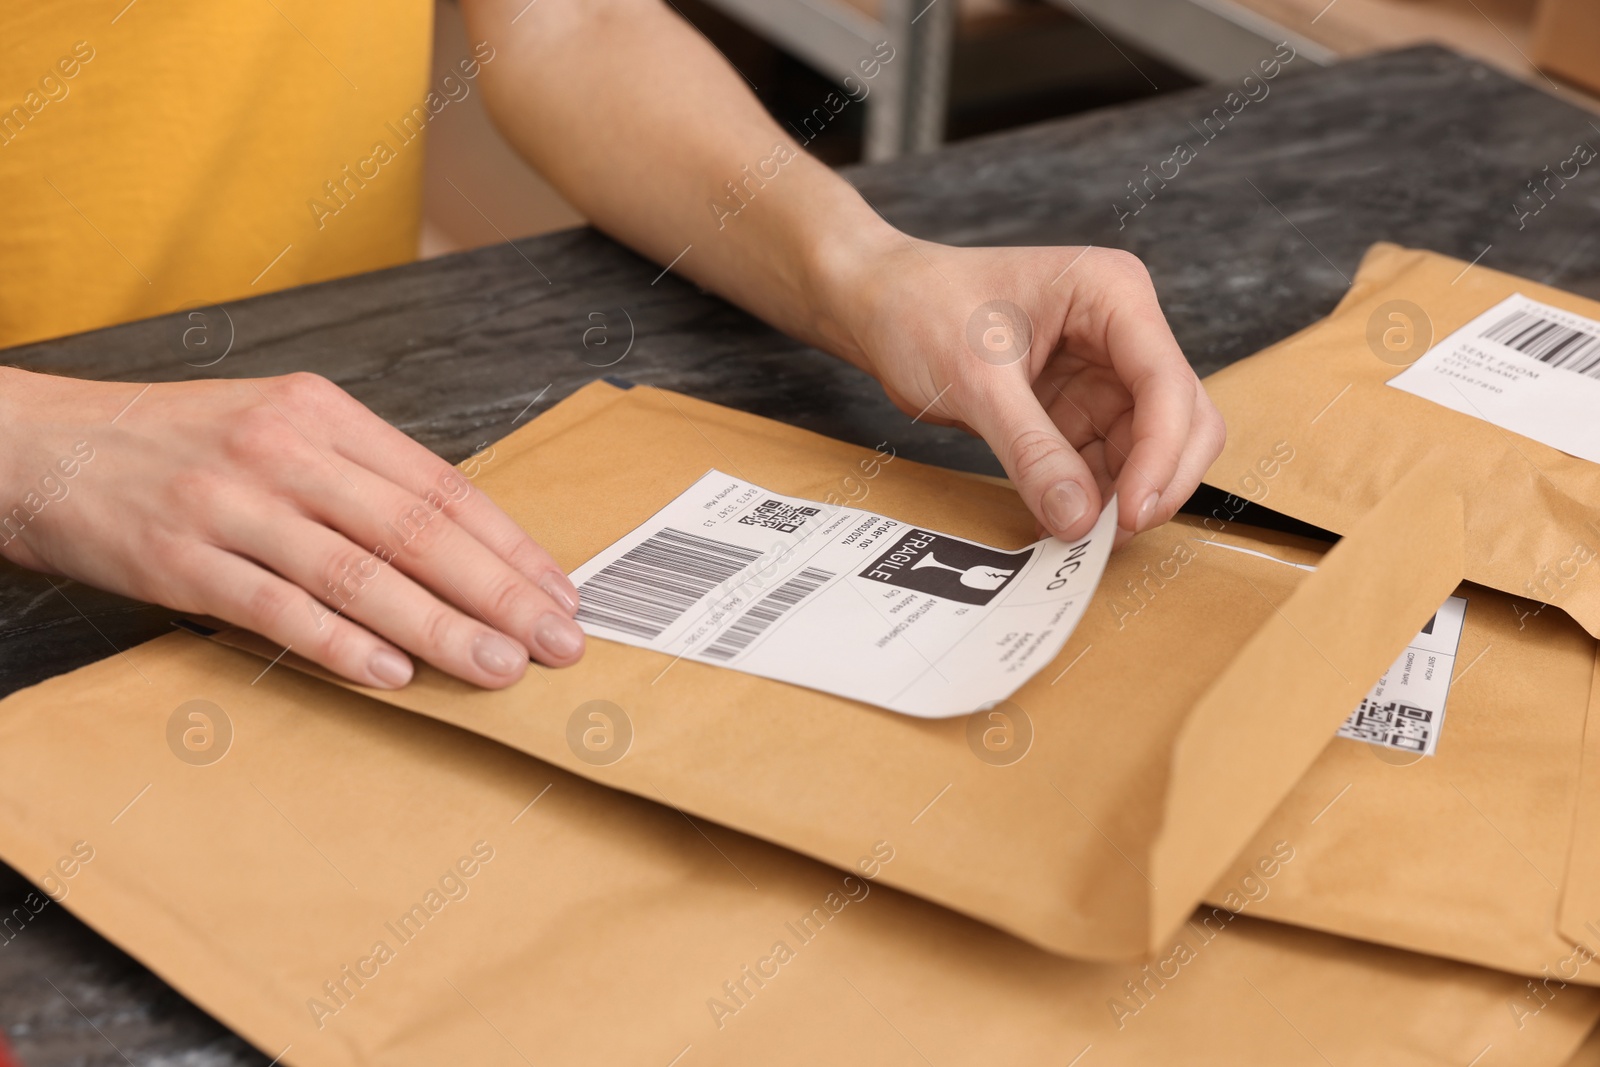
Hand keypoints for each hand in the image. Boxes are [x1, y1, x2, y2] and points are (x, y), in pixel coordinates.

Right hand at [0, 369, 583, 688]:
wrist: (41, 446)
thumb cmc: (179, 443)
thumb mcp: (278, 426)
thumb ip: (360, 475)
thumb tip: (461, 545)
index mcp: (322, 412)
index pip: (440, 485)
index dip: (509, 545)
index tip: (558, 591)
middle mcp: (284, 449)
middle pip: (416, 529)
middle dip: (499, 591)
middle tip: (557, 641)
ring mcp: (231, 503)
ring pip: (359, 573)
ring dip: (439, 627)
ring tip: (499, 666)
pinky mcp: (180, 559)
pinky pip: (279, 609)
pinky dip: (342, 645)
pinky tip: (395, 674)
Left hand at [825, 238, 1224, 543]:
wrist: (880, 307)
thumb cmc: (921, 308)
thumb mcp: (974, 380)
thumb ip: (1030, 449)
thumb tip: (1079, 519)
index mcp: (1112, 294)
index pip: (1166, 382)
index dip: (1161, 455)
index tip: (1131, 514)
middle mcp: (1124, 332)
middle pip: (1183, 418)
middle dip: (1159, 479)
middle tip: (1114, 535)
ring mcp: (1106, 373)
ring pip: (1152, 449)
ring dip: (1127, 497)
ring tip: (1082, 537)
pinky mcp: (1080, 409)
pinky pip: (1108, 463)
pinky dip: (1095, 498)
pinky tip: (1065, 524)